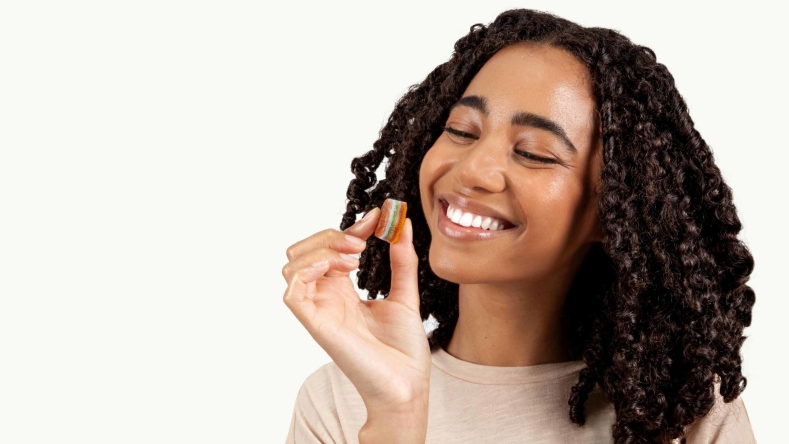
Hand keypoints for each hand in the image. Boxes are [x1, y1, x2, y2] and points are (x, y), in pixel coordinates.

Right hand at [282, 208, 431, 412]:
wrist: (407, 383)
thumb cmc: (403, 349)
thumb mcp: (406, 294)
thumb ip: (401, 260)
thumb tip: (401, 225)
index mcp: (343, 291)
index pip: (332, 248)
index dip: (352, 228)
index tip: (380, 218)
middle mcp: (326, 297)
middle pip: (303, 251)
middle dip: (329, 236)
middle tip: (361, 244)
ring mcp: (319, 309)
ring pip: (291, 264)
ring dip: (320, 250)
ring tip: (353, 259)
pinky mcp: (316, 323)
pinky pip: (292, 290)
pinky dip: (309, 269)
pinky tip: (338, 269)